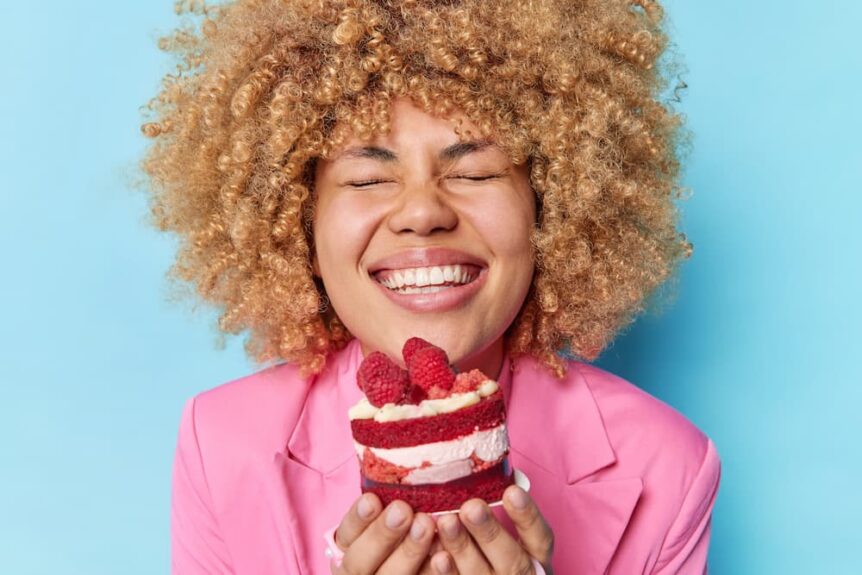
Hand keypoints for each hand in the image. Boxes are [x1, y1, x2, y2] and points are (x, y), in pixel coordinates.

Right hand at [332, 493, 437, 573]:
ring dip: (408, 553)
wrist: (397, 563)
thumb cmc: (396, 532)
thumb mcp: (381, 518)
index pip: (346, 535)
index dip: (357, 519)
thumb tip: (396, 459)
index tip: (372, 499)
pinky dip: (431, 573)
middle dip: (382, 535)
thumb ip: (384, 503)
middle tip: (403, 510)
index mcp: (347, 550)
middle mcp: (358, 573)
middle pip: (361, 562)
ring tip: (426, 525)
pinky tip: (445, 556)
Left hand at [429, 485, 554, 573]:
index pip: (540, 537)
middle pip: (511, 559)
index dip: (528, 516)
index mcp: (536, 557)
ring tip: (447, 522)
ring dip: (463, 549)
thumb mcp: (515, 538)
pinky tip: (437, 556)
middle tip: (471, 507)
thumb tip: (482, 464)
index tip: (512, 491)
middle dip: (490, 532)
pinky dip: (448, 574)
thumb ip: (501, 509)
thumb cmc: (499, 554)